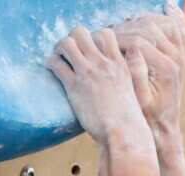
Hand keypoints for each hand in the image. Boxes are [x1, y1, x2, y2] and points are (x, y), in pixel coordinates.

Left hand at [48, 26, 148, 143]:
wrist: (123, 132)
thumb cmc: (129, 119)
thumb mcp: (133, 90)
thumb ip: (129, 76)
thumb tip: (124, 75)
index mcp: (119, 63)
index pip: (104, 33)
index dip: (92, 38)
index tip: (87, 50)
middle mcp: (103, 63)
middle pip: (81, 32)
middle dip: (71, 39)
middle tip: (68, 53)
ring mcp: (88, 73)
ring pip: (66, 43)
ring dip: (58, 49)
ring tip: (58, 59)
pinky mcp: (74, 86)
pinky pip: (56, 64)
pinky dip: (50, 63)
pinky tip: (52, 70)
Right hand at [115, 3, 184, 135]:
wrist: (164, 129)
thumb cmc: (146, 118)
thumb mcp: (137, 101)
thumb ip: (135, 75)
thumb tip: (131, 50)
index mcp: (166, 68)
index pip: (137, 40)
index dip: (116, 38)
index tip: (98, 39)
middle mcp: (177, 58)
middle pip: (149, 28)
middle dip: (125, 28)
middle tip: (107, 32)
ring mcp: (181, 55)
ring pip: (162, 24)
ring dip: (141, 21)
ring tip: (122, 26)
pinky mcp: (181, 55)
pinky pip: (178, 28)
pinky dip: (171, 16)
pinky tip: (166, 6)